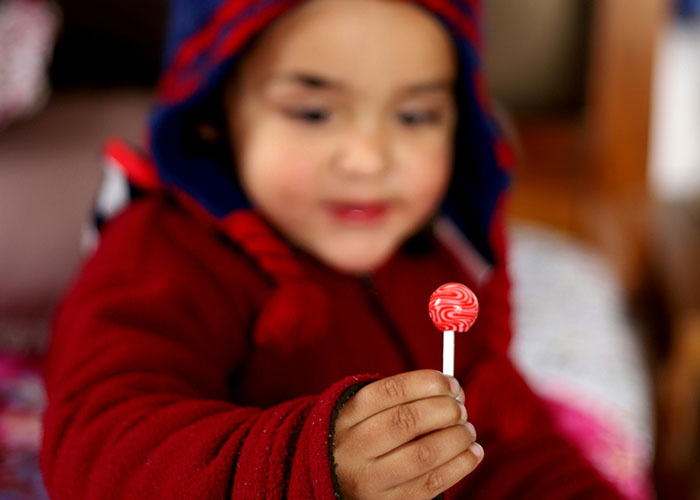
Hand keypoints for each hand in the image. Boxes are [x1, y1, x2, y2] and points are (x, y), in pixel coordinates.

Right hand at [333, 370, 482, 499]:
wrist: (335, 480)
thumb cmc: (364, 438)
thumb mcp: (366, 412)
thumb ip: (404, 398)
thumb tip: (453, 391)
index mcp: (348, 416)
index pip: (391, 390)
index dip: (427, 383)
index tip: (450, 384)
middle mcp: (354, 446)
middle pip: (407, 420)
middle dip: (445, 410)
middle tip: (461, 409)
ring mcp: (369, 479)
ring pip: (423, 454)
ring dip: (456, 439)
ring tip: (468, 431)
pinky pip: (431, 484)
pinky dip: (460, 466)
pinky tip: (472, 453)